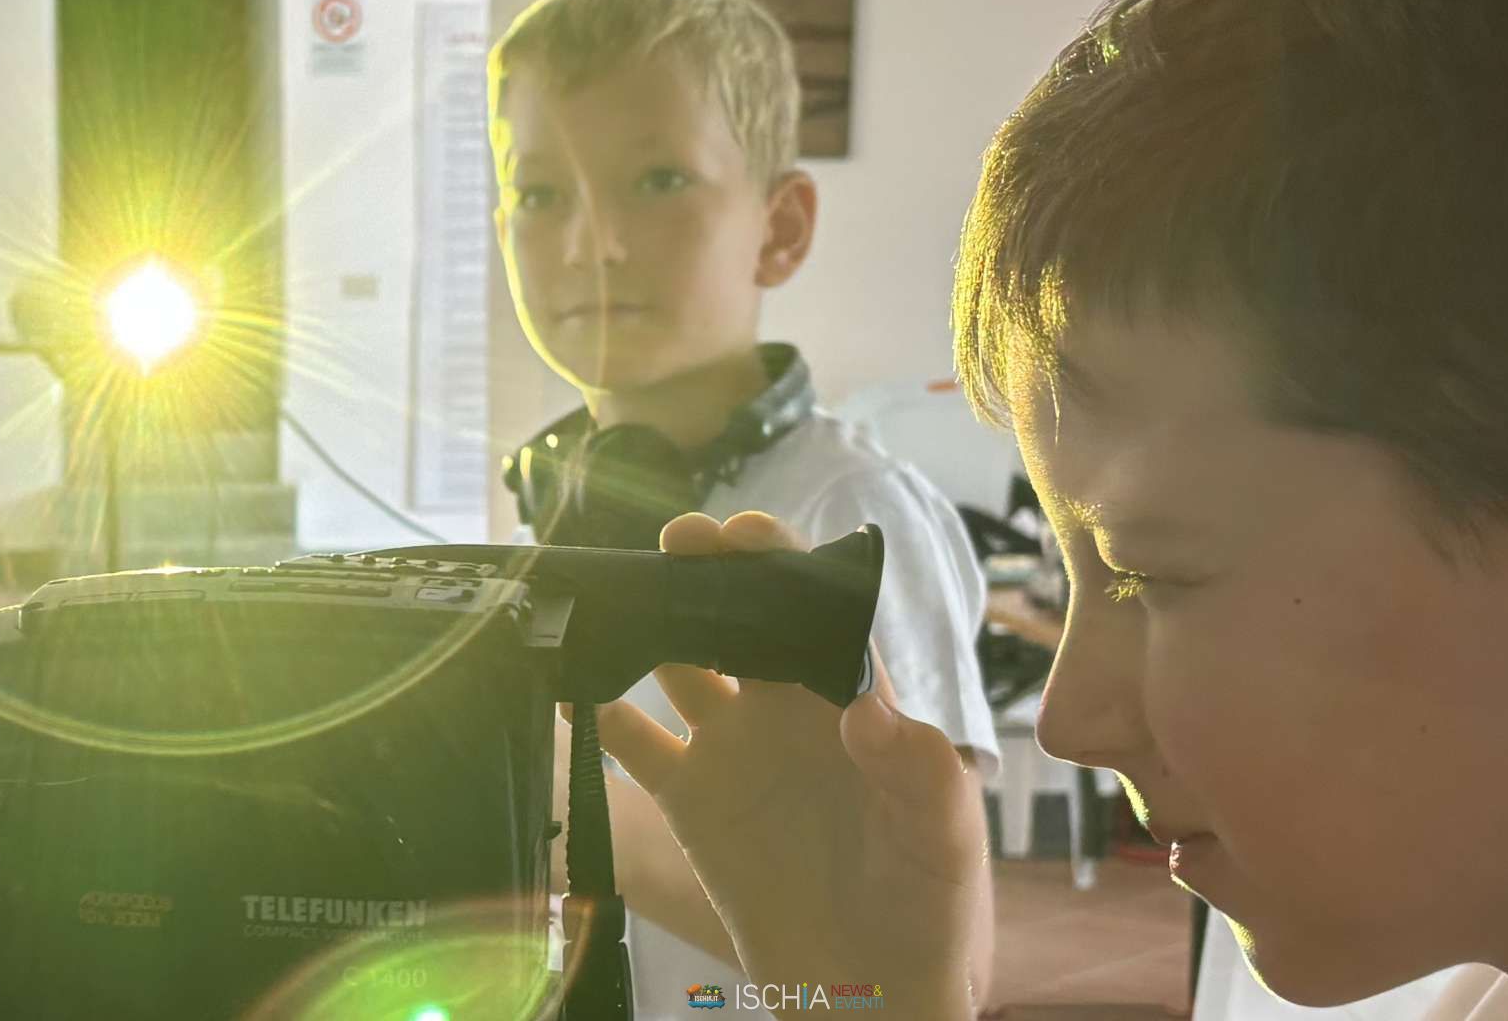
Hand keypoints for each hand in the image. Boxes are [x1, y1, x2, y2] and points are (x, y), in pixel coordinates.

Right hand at [588, 511, 986, 1017]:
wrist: (874, 994)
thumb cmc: (930, 908)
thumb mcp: (943, 838)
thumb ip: (919, 771)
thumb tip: (868, 708)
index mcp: (852, 695)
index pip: (815, 605)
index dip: (780, 560)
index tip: (745, 533)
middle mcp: (788, 706)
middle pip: (739, 614)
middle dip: (705, 570)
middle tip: (673, 541)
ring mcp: (734, 748)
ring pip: (676, 659)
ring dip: (645, 624)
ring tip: (608, 597)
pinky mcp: (690, 799)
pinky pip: (633, 742)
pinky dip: (595, 713)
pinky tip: (564, 688)